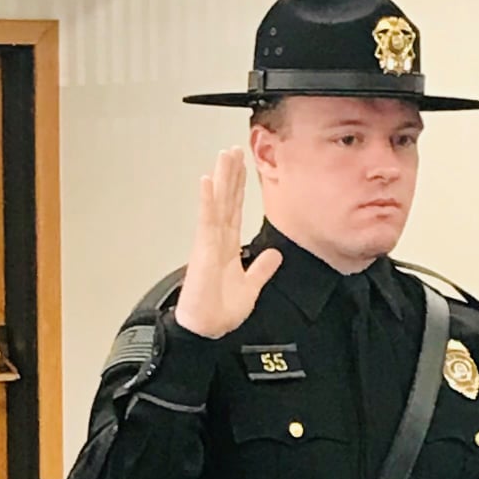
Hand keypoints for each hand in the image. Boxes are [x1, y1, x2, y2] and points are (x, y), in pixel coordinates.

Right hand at [175, 147, 282, 338]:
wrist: (206, 328)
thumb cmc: (219, 311)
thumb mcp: (250, 287)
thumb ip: (262, 268)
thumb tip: (274, 254)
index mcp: (227, 247)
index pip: (235, 210)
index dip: (239, 189)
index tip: (241, 169)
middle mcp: (217, 239)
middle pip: (226, 200)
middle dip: (231, 175)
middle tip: (233, 150)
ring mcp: (209, 242)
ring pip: (218, 203)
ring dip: (222, 178)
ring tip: (225, 155)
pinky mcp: (204, 249)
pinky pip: (207, 219)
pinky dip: (207, 200)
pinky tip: (208, 181)